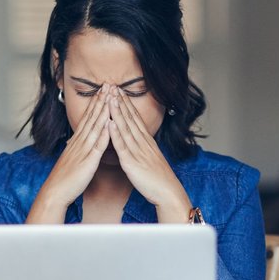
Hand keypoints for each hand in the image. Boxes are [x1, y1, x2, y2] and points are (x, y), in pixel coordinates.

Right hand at [27, 84, 111, 222]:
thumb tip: (82, 140)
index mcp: (77, 141)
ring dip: (103, 111)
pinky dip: (104, 134)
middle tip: (109, 84)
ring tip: (111, 96)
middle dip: (101, 100)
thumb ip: (78, 147)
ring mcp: (84, 150)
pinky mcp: (88, 161)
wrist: (56, 192)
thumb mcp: (72, 158)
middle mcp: (80, 142)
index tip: (103, 90)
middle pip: (92, 117)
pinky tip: (110, 123)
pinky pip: (97, 146)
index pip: (88, 118)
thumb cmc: (65, 178)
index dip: (96, 103)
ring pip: (95, 127)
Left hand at [108, 87, 190, 222]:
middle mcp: (143, 143)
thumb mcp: (151, 159)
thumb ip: (143, 149)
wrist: (168, 193)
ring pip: (126, 128)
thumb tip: (138, 142)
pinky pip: (123, 146)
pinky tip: (110, 123)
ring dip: (117, 112)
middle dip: (121, 102)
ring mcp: (138, 152)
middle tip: (112, 86)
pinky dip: (116, 133)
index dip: (126, 104)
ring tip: (110, 98)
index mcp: (147, 142)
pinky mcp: (132, 163)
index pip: (135, 118)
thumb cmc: (159, 180)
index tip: (119, 91)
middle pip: (130, 118)